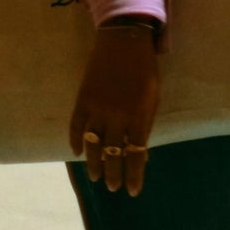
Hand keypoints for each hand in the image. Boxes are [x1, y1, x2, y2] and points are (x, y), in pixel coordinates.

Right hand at [67, 22, 160, 195]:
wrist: (124, 38)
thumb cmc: (144, 68)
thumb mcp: (153, 98)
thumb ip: (146, 125)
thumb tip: (143, 153)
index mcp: (139, 115)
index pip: (136, 154)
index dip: (134, 175)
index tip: (132, 191)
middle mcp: (117, 115)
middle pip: (113, 153)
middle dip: (113, 173)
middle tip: (113, 186)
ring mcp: (98, 107)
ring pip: (93, 144)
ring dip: (94, 163)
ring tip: (96, 177)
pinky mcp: (83, 99)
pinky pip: (76, 126)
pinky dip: (76, 141)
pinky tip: (78, 152)